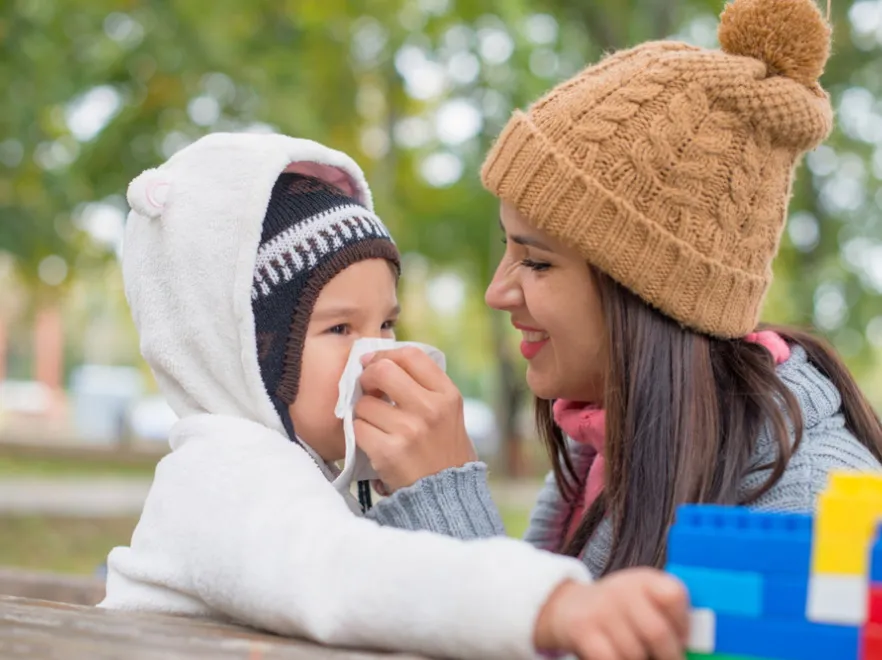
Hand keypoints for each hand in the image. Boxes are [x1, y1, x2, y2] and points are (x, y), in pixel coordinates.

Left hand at [353, 347, 477, 491]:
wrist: (446, 495)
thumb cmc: (443, 449)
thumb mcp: (448, 412)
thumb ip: (423, 386)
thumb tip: (378, 363)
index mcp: (447, 394)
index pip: (411, 355)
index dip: (386, 354)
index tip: (375, 362)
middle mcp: (430, 409)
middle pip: (383, 371)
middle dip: (367, 376)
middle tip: (367, 388)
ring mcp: (410, 430)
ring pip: (365, 403)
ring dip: (363, 412)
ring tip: (377, 424)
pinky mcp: (389, 452)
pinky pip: (358, 428)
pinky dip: (360, 433)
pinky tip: (374, 441)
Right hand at [534, 570, 688, 659]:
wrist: (568, 607)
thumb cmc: (617, 611)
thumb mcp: (641, 600)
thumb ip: (665, 615)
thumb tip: (694, 647)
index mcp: (643, 579)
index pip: (673, 595)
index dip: (683, 623)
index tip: (683, 640)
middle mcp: (622, 588)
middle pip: (657, 632)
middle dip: (669, 656)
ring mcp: (601, 609)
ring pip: (635, 652)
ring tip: (635, 654)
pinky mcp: (583, 630)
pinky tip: (619, 658)